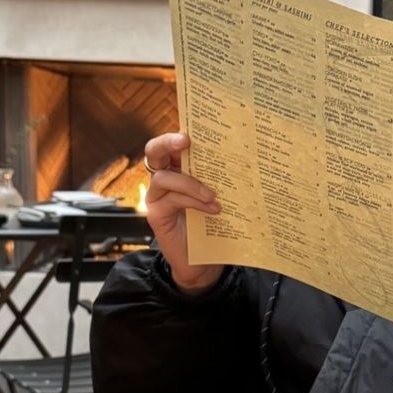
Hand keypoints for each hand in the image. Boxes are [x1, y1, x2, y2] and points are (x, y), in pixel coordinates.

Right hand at [144, 132, 224, 293]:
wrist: (204, 260)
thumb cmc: (213, 223)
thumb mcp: (217, 194)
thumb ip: (217, 175)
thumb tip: (239, 153)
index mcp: (179, 168)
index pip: (171, 144)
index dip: (176, 134)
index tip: (191, 132)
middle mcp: (163, 179)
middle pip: (154, 152)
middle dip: (168, 142)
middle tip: (186, 142)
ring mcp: (157, 197)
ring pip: (164, 177)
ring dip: (191, 183)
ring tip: (213, 196)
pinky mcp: (156, 214)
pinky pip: (171, 200)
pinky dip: (193, 201)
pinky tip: (213, 209)